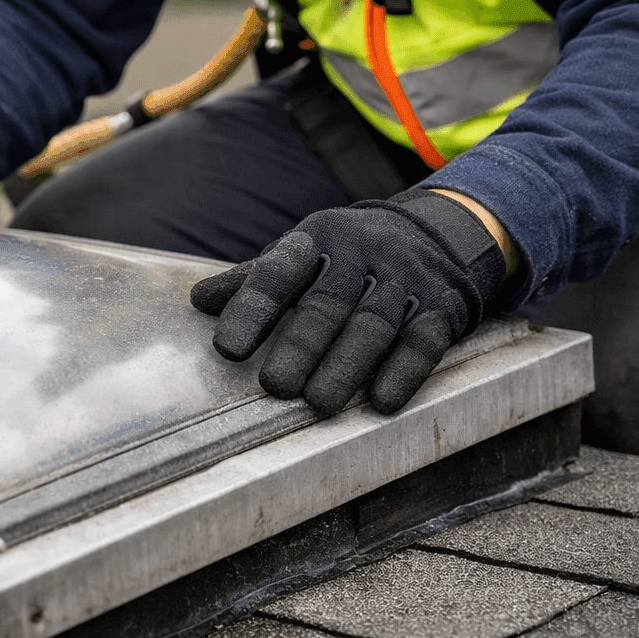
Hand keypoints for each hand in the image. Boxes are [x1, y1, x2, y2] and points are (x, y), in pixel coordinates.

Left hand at [189, 190, 506, 415]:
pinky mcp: (441, 308)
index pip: (277, 273)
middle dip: (301, 346)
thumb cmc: (346, 258)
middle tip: (276, 386)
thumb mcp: (302, 257)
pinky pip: (423, 341)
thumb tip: (197, 301)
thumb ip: (254, 281)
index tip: (229, 350)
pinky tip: (382, 401)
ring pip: (374, 325)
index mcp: (316, 241)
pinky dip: (404, 372)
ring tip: (319, 404)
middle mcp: (361, 256)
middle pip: (327, 304)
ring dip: (346, 366)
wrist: (438, 233)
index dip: (252, 309)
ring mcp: (403, 280)